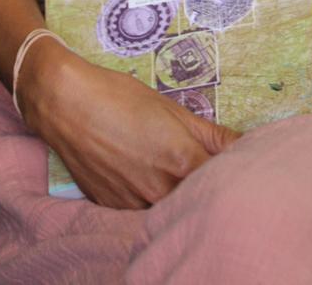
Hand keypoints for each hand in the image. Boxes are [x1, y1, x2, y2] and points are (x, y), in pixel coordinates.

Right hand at [18, 38, 240, 208]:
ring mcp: (135, 204)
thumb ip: (212, 134)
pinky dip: (153, 202)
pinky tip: (147, 179)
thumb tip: (246, 145)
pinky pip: (143, 213)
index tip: (240, 165)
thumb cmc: (119, 98)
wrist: (65, 104)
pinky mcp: (114, 210)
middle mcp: (160, 191)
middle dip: (209, 188)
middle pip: (199, 200)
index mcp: (181, 162)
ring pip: (171, 210)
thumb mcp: (171, 109)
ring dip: (180, 197)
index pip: (224, 181)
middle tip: (209, 169)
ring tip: (173, 172)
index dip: (234, 173)